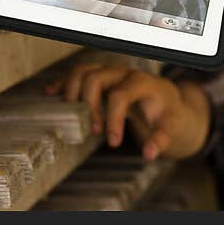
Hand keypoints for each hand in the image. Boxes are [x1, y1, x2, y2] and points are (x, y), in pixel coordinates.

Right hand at [45, 63, 209, 160]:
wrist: (169, 102)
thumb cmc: (169, 114)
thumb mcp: (172, 128)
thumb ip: (161, 140)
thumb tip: (149, 153)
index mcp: (143, 83)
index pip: (120, 95)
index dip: (113, 119)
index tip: (113, 142)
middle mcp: (124, 73)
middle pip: (95, 77)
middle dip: (89, 105)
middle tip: (94, 130)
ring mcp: (111, 74)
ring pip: (83, 71)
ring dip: (72, 91)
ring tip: (73, 115)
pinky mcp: (102, 78)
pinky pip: (78, 74)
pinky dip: (64, 82)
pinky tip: (51, 93)